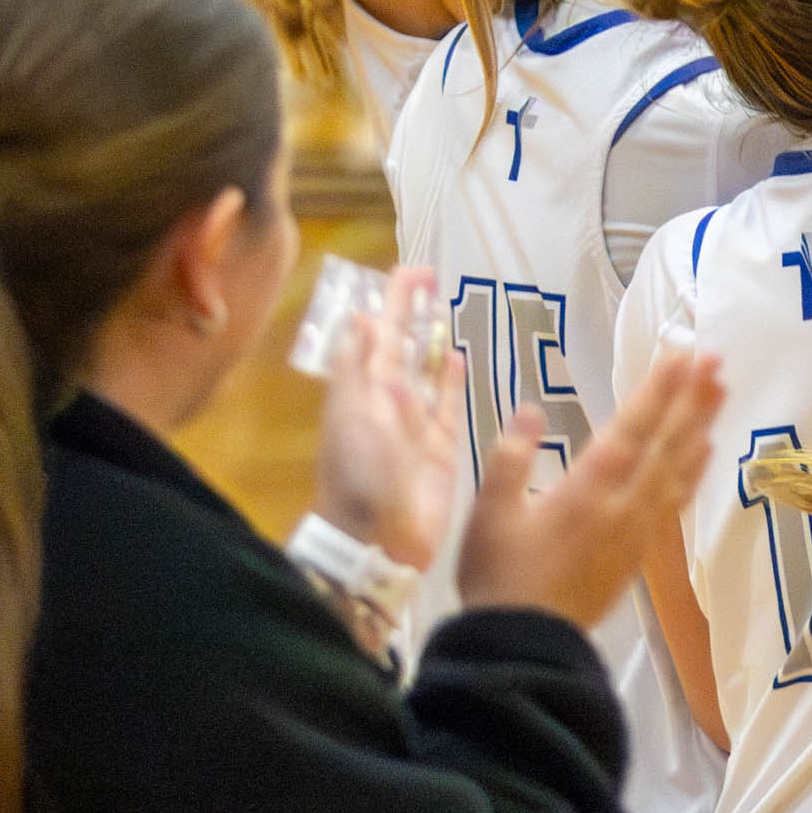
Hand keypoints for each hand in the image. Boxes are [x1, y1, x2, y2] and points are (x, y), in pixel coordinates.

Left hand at [308, 271, 456, 572]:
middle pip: (401, 347)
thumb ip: (360, 368)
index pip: (378, 334)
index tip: (413, 271)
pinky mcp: (440, 447)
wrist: (376, 541)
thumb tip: (362, 315)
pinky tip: (457, 359)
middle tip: (430, 277)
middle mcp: (387, 402)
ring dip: (432, 343)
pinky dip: (450, 382)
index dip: (393, 303)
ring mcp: (415, 425)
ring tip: (445, 311)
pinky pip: (446, 406)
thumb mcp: (354, 417)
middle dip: (412, 313)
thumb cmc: (360, 476)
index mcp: (363, 391)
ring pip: (425, 373)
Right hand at [455, 347, 725, 628]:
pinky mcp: (642, 551)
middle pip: (666, 441)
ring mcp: (638, 528)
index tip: (682, 354)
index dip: (658, 388)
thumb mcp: (488, 514)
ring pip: (678, 467)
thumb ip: (510, 458)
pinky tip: (705, 451)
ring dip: (700, 425)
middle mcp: (624, 503)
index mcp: (587, 488)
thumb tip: (532, 411)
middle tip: (715, 358)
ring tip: (720, 390)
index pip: (631, 426)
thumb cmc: (500, 578)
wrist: (525, 647)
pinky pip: (677, 499)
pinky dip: (694, 470)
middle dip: (691, 397)